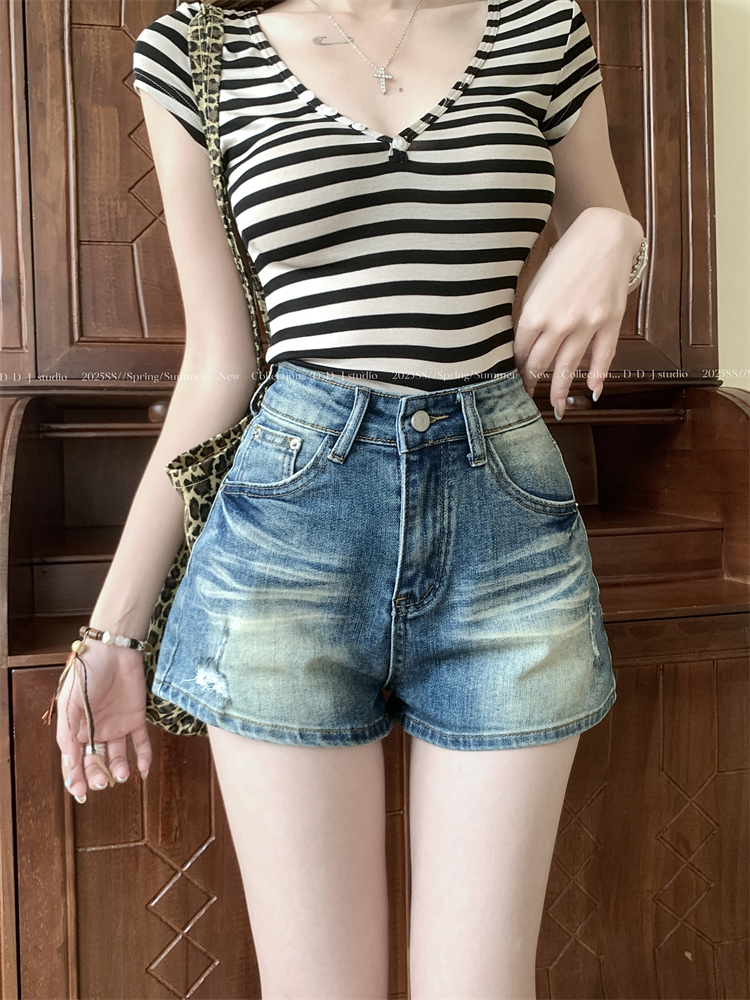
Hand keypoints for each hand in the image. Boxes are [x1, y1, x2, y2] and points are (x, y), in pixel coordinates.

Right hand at [54, 640, 152, 801]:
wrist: (114, 649)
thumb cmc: (87, 672)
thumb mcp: (71, 703)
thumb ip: (69, 733)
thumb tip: (70, 762)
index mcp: (76, 728)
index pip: (74, 760)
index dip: (76, 777)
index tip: (80, 793)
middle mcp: (96, 730)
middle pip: (95, 761)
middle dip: (97, 775)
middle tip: (101, 783)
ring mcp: (117, 725)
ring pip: (118, 756)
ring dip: (119, 769)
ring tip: (121, 775)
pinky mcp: (137, 718)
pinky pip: (141, 742)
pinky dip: (144, 757)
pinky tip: (143, 770)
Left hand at [514, 207, 643, 416]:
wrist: (604, 236)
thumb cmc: (565, 258)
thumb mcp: (536, 286)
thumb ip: (530, 317)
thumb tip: (522, 346)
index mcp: (534, 312)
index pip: (519, 351)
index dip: (514, 367)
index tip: (511, 378)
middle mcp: (559, 323)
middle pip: (541, 363)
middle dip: (532, 382)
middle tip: (527, 396)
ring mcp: (587, 324)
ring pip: (570, 366)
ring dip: (562, 390)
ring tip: (557, 408)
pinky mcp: (610, 321)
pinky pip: (604, 356)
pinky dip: (599, 376)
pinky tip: (593, 392)